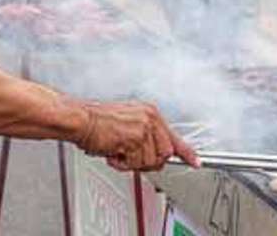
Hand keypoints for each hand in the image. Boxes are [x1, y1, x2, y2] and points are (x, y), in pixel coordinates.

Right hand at [75, 101, 199, 171]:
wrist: (81, 119)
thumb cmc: (97, 122)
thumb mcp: (128, 123)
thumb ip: (145, 136)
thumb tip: (155, 155)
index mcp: (150, 113)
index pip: (173, 136)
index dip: (186, 152)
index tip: (195, 162)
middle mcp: (150, 119)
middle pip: (164, 154)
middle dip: (148, 162)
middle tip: (130, 158)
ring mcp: (144, 128)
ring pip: (149, 161)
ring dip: (131, 163)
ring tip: (117, 151)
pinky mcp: (134, 139)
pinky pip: (135, 163)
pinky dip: (122, 164)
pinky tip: (113, 152)